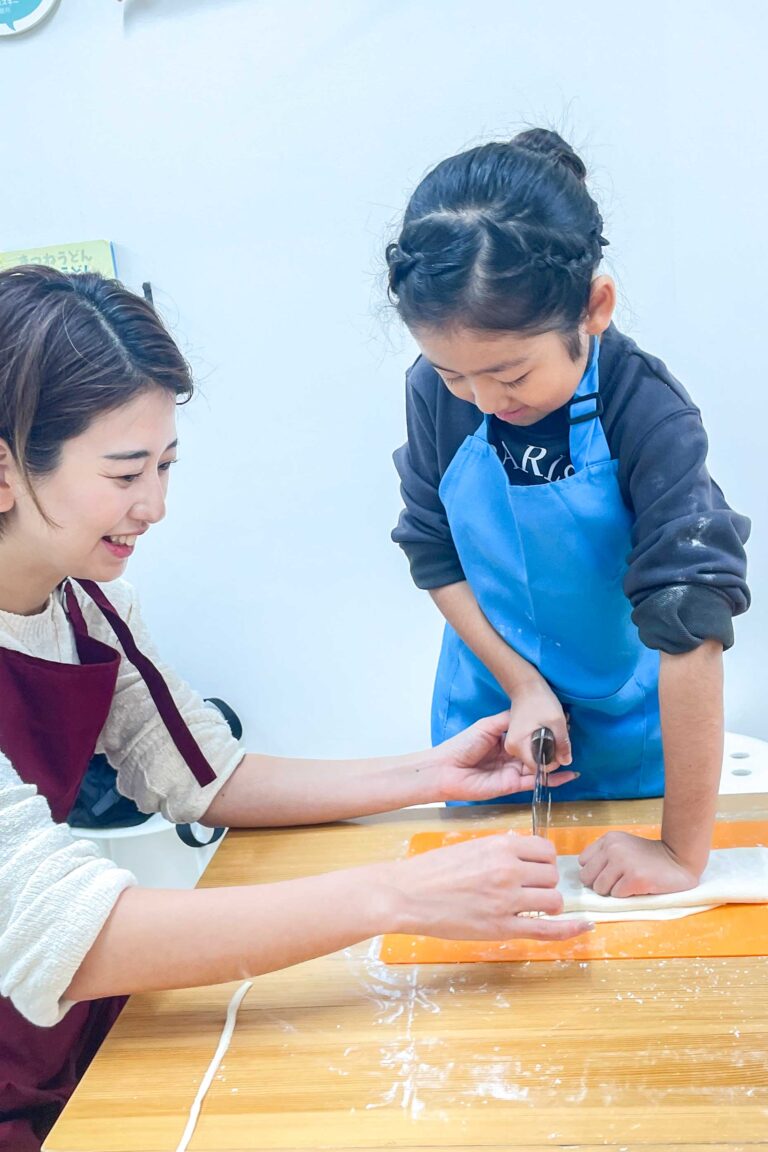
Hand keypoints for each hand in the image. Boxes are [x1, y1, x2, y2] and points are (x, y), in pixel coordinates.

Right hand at [390, 832, 593, 942]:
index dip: (544, 861)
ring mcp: (507, 901)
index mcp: (500, 846)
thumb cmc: (434, 870)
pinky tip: (584, 927)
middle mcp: (509, 870)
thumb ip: (502, 850)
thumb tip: (528, 856)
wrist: (408, 894)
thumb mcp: (471, 846)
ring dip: (547, 904)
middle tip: (525, 889)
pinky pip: (546, 930)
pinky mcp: (502, 928)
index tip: (534, 869)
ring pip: (553, 900)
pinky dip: (569, 930)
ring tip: (530, 906)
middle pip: (552, 876)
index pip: (546, 851)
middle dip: (544, 883)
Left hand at [433, 711, 578, 801]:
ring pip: (539, 767)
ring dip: (554, 762)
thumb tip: (527, 714)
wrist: (447, 770)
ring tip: (570, 753)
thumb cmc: (463, 744)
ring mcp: (513, 771)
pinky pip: (535, 782)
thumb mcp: (487, 726)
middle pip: (536, 751)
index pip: (529, 736)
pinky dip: (552, 780)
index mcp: (504, 740)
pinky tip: (569, 775)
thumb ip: (508, 721)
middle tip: (570, 738)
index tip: (561, 722)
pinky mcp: (513, 785)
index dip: (543, 731)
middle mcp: (511, 756)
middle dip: (552, 746)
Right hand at [503, 679, 570, 772]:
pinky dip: (545, 741)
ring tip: (558, 729)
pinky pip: (534, 747)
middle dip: (553, 752)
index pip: (537, 767)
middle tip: (561, 735)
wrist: (526, 686)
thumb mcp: (557, 722)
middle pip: (537, 761)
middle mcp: (512, 748)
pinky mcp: (518, 738)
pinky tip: (552, 729)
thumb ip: (562, 744)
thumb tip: (567, 762)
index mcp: (518, 746)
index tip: (561, 749)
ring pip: (537, 754)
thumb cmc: (541, 701)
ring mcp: (514, 743)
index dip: (552, 762)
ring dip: (550, 745)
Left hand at [578, 831, 701, 897]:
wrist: (679, 860)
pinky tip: (638, 886)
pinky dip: (626, 895)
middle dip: (601, 884)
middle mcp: (613, 848)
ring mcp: (624, 862)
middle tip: (619, 881)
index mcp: (608, 839)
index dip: (594, 872)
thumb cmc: (648, 858)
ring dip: (613, 891)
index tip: (609, 873)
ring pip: (600, 888)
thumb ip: (603, 856)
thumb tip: (584, 878)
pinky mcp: (635, 878)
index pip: (583, 862)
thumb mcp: (622, 846)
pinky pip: (616, 895)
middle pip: (587, 877)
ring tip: (629, 883)